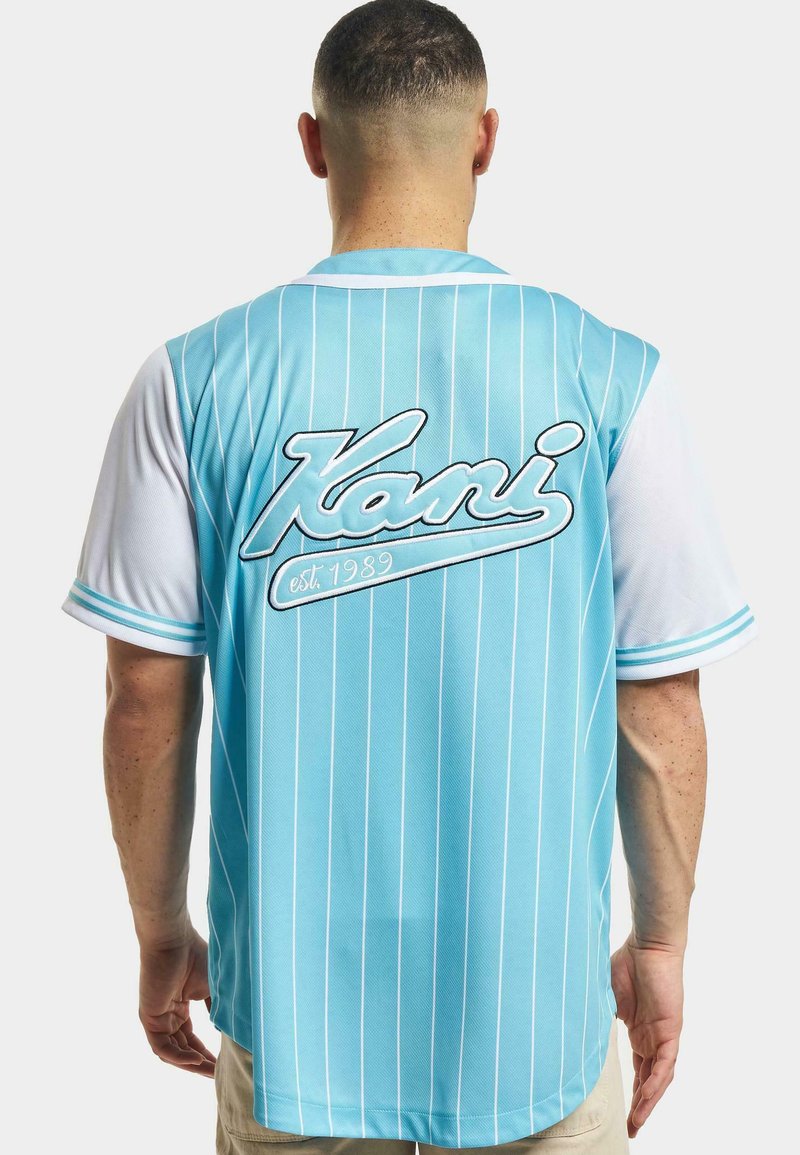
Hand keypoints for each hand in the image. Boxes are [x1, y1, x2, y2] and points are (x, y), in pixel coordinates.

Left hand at [138, 924, 216, 1077]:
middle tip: (219, 1075)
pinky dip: (180, 1056)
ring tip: (212, 1072)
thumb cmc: (195, 956)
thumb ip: (217, 1009)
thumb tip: (231, 1029)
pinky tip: (197, 1060)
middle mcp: (166, 1016)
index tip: (223, 1064)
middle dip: (201, 1063)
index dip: (206, 1053)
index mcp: (179, 1007)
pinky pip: (163, 1047)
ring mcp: (156, 1018)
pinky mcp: (149, 1018)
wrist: (174, 939)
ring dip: (191, 1064)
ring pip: (172, 1052)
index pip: (191, 1039)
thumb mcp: (212, 987)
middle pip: (182, 1049)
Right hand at [610, 934, 683, 1137]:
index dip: (633, 1093)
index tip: (624, 1113)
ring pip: (658, 1078)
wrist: (648, 945)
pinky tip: (647, 1099)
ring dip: (648, 1102)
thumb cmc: (627, 962)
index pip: (639, 1069)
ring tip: (637, 1122)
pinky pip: (664, 1064)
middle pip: (649, 1080)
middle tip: (631, 1128)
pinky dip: (656, 1083)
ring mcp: (663, 1036)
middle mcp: (653, 1038)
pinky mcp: (670, 1031)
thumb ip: (598, 1016)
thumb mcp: (606, 996)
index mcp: (639, 1031)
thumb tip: (576, 1031)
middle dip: (641, 1106)